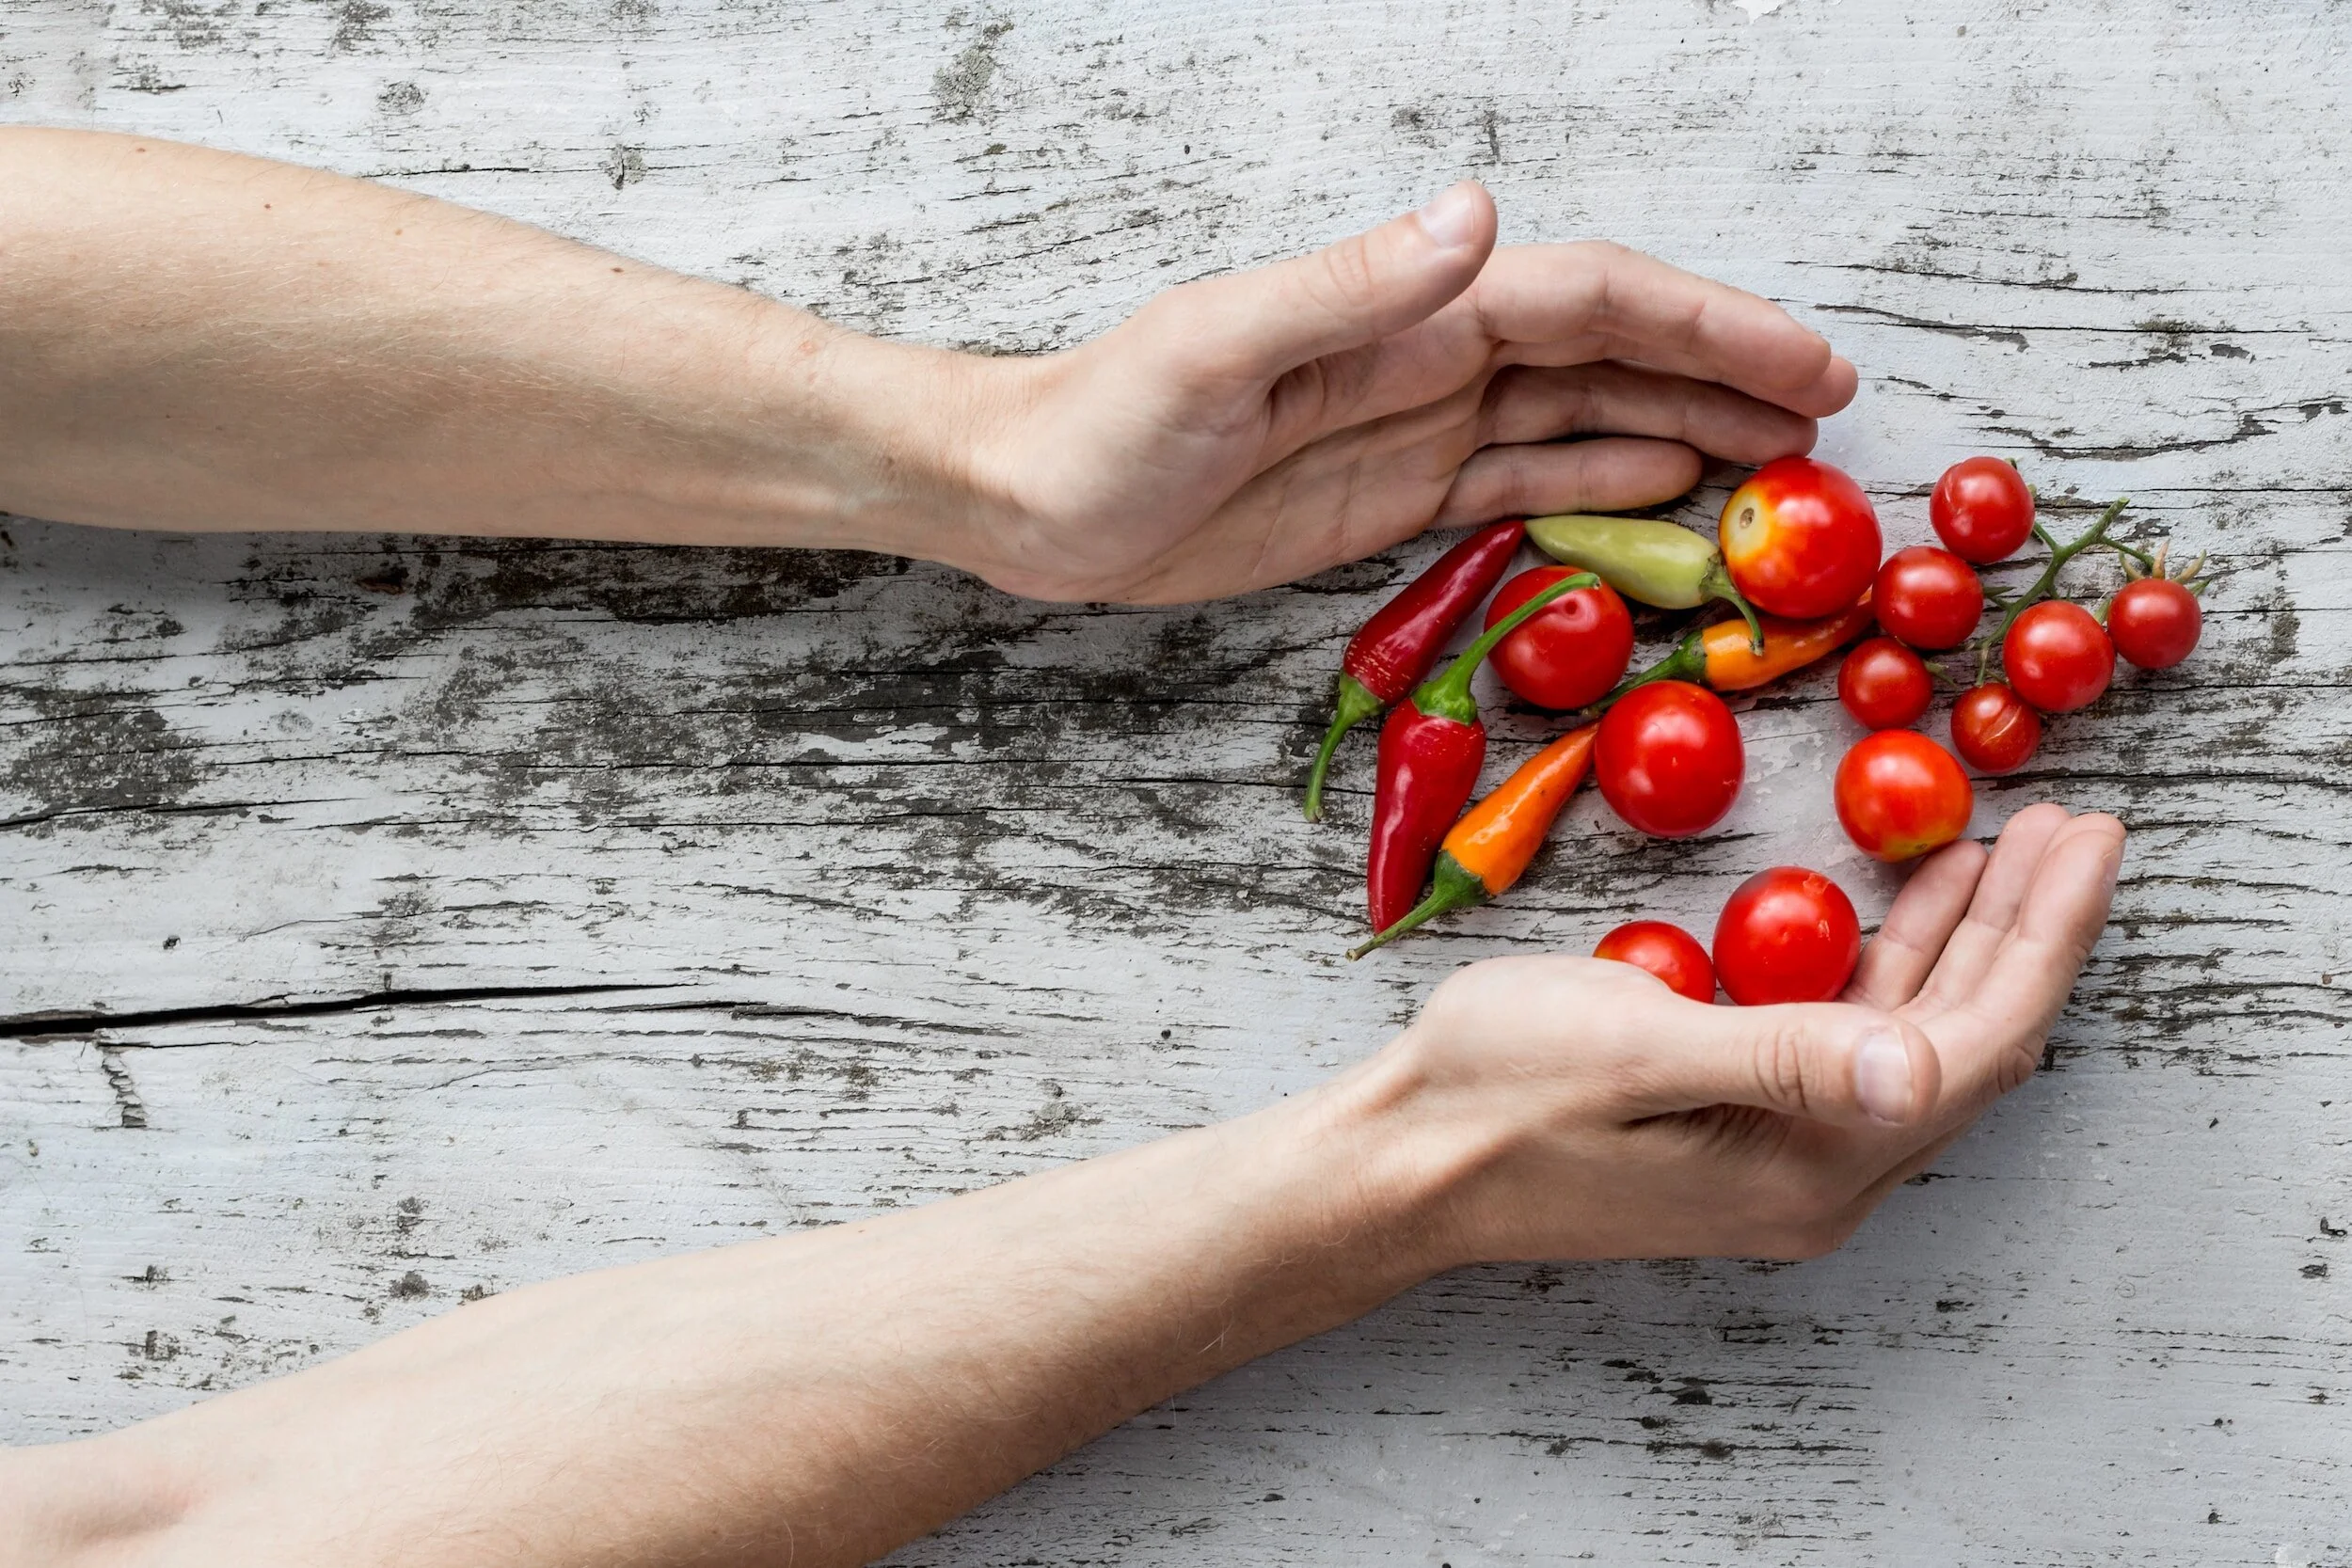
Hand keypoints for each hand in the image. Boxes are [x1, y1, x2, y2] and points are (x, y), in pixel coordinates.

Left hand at [942, 181, 1856, 602]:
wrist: (1025, 497)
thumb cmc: (1100, 420)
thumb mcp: (1216, 348)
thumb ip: (1350, 287)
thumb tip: (1476, 217)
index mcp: (1406, 313)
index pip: (1587, 302)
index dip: (1704, 326)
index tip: (1801, 366)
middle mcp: (1429, 359)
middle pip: (1611, 355)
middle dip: (1724, 375)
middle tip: (1831, 421)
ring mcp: (1417, 427)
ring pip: (1583, 418)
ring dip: (1684, 431)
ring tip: (1781, 463)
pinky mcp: (1391, 497)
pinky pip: (1522, 484)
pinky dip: (1602, 486)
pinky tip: (1667, 492)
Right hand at [1346, 803, 2124, 1262]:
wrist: (1398, 1162)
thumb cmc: (1492, 1094)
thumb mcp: (1630, 1049)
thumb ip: (1778, 1058)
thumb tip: (1916, 1071)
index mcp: (1806, 1166)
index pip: (1973, 1046)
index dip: (2041, 938)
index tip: (2087, 840)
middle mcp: (1816, 1178)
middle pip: (1966, 1045)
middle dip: (2026, 931)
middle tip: (2074, 825)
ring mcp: (1782, 1161)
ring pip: (1917, 1042)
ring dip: (1966, 943)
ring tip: (2010, 845)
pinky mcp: (1745, 1133)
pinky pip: (1857, 1045)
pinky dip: (1895, 964)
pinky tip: (1904, 902)